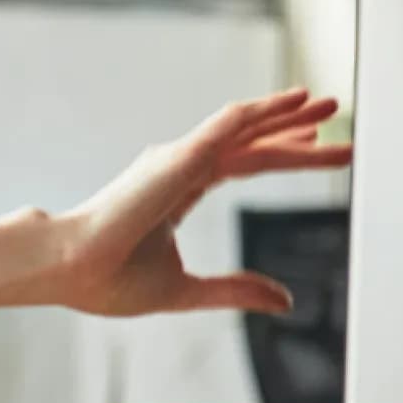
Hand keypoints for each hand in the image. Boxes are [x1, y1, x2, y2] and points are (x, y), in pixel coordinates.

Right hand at [49, 89, 349, 317]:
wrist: (70, 270)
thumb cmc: (109, 279)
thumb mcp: (186, 289)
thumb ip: (235, 289)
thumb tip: (283, 301)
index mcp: (176, 191)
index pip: (239, 163)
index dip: (277, 153)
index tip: (311, 146)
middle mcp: (178, 166)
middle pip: (250, 141)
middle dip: (292, 128)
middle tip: (333, 116)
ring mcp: (178, 159)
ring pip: (246, 128)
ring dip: (288, 114)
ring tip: (327, 105)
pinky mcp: (179, 157)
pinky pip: (229, 124)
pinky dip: (263, 111)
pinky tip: (294, 102)